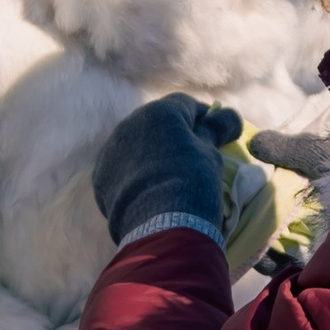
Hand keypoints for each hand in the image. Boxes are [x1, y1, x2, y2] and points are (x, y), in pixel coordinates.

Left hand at [89, 96, 240, 248]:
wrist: (161, 224)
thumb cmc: (193, 182)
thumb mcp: (211, 153)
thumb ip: (216, 129)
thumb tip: (228, 115)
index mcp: (159, 112)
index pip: (185, 105)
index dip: (202, 117)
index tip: (214, 133)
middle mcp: (130, 124)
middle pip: (157, 123)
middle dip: (173, 134)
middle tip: (191, 156)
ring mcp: (111, 150)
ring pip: (136, 144)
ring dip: (151, 153)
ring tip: (167, 176)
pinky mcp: (101, 176)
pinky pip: (122, 168)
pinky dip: (134, 174)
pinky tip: (147, 191)